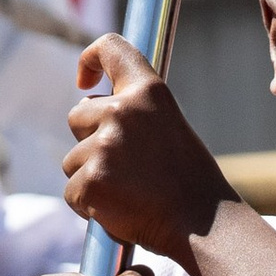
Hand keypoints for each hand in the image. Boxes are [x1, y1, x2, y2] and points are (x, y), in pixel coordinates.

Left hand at [63, 34, 230, 257]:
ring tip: (130, 193)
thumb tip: (89, 106)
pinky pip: (72, 193)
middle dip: (90, 141)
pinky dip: (90, 206)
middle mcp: (122, 111)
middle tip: (127, 168)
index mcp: (148, 92)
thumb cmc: (190, 183)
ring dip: (92, 178)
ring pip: (72, 160)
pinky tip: (121, 211)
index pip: (111, 49)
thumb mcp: (169, 128)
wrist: (204, 225)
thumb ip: (134, 113)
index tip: (85, 79)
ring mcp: (103, 147)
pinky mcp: (90, 181)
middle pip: (77, 116)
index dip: (90, 59)